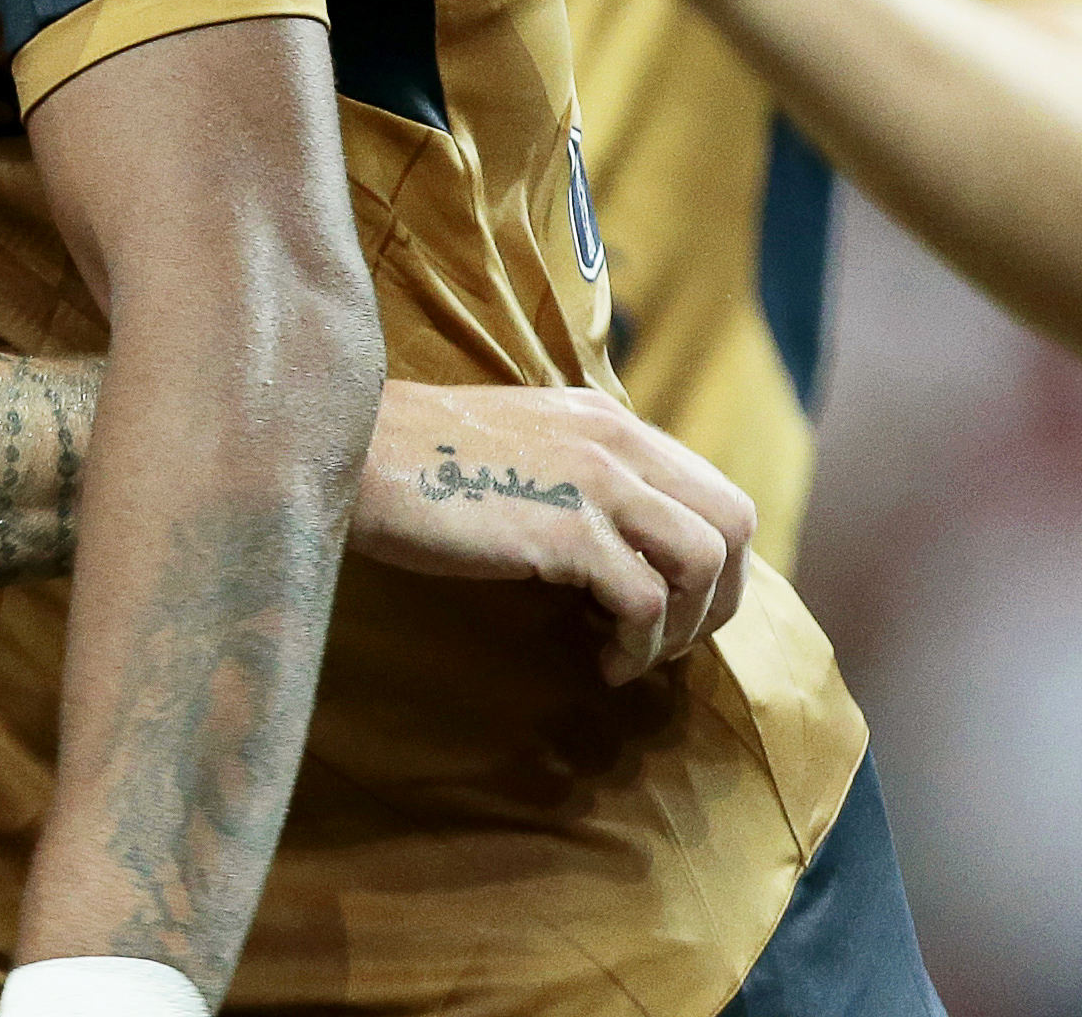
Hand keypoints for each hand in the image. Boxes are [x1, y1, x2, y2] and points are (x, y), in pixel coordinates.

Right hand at [350, 380, 754, 684]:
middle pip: (732, 520)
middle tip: (676, 641)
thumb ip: (575, 473)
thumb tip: (616, 541)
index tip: (676, 605)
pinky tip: (601, 662)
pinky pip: (646, 601)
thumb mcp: (518, 447)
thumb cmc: (413, 461)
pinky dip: (638, 645)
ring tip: (633, 656)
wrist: (348, 452)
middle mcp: (614, 440)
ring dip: (686, 626)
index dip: (712, 558)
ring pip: (705, 559)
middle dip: (723, 596)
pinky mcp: (566, 532)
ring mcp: (595, 482)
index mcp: (605, 419)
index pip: (709, 487)